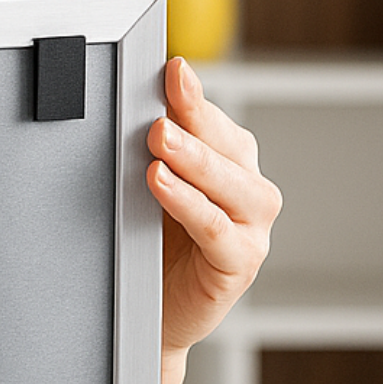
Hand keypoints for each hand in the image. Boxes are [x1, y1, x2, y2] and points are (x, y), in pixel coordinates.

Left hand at [145, 57, 279, 353]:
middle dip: (194, 123)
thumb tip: (133, 103)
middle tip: (158, 108)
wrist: (149, 314)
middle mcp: (249, 193)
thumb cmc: (150, 247)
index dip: (193, 96)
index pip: (215, 122)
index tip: (173, 69)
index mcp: (231, 165)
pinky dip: (189, 204)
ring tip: (159, 139)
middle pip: (229, 148)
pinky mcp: (238, 263)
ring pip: (230, 186)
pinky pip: (216, 229)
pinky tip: (160, 184)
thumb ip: (152, 150)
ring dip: (194, 160)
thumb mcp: (150, 191)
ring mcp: (250, 229)